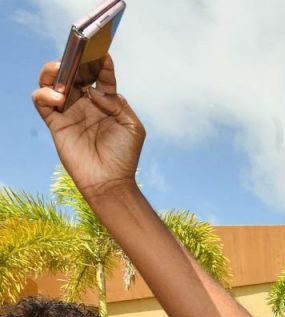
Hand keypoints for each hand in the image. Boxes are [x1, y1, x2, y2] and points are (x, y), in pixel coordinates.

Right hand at [33, 55, 144, 204]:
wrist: (110, 182)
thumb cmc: (125, 156)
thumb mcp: (132, 127)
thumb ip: (118, 104)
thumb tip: (95, 91)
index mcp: (106, 102)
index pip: (100, 76)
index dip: (101, 63)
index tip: (102, 54)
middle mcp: (86, 103)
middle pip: (73, 73)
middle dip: (74, 61)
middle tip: (76, 55)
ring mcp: (69, 112)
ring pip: (52, 81)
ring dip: (52, 71)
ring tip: (60, 71)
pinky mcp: (55, 123)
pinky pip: (41, 101)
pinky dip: (44, 93)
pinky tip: (58, 97)